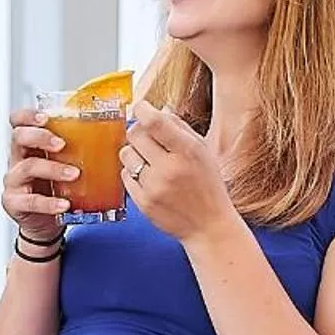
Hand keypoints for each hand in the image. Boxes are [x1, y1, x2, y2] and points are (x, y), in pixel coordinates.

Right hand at [2, 108, 74, 246]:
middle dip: (40, 137)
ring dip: (53, 169)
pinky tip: (64, 204)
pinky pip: (31, 201)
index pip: (18, 121)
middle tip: (62, 144)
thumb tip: (117, 137)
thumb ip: (78, 151)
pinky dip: (49, 203)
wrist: (44, 222)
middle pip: (19, 137)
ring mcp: (14, 181)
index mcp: (29, 145)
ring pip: (27, 167)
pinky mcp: (14, 203)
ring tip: (74, 174)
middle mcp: (17, 159)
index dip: (28, 116)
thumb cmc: (55, 189)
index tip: (46, 117)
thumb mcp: (63, 165)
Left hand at [123, 104, 236, 242]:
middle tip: (148, 138)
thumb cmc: (208, 186)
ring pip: (125, 154)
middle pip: (135, 134)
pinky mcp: (143, 203)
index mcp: (188, 152)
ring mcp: (154, 187)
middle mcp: (170, 169)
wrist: (209, 226)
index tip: (141, 108)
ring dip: (134, 153)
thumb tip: (156, 109)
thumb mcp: (203, 151)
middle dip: (139, 131)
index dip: (143, 110)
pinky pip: (124, 176)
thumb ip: (180, 128)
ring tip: (149, 160)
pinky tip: (148, 178)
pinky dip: (133, 173)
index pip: (155, 122)